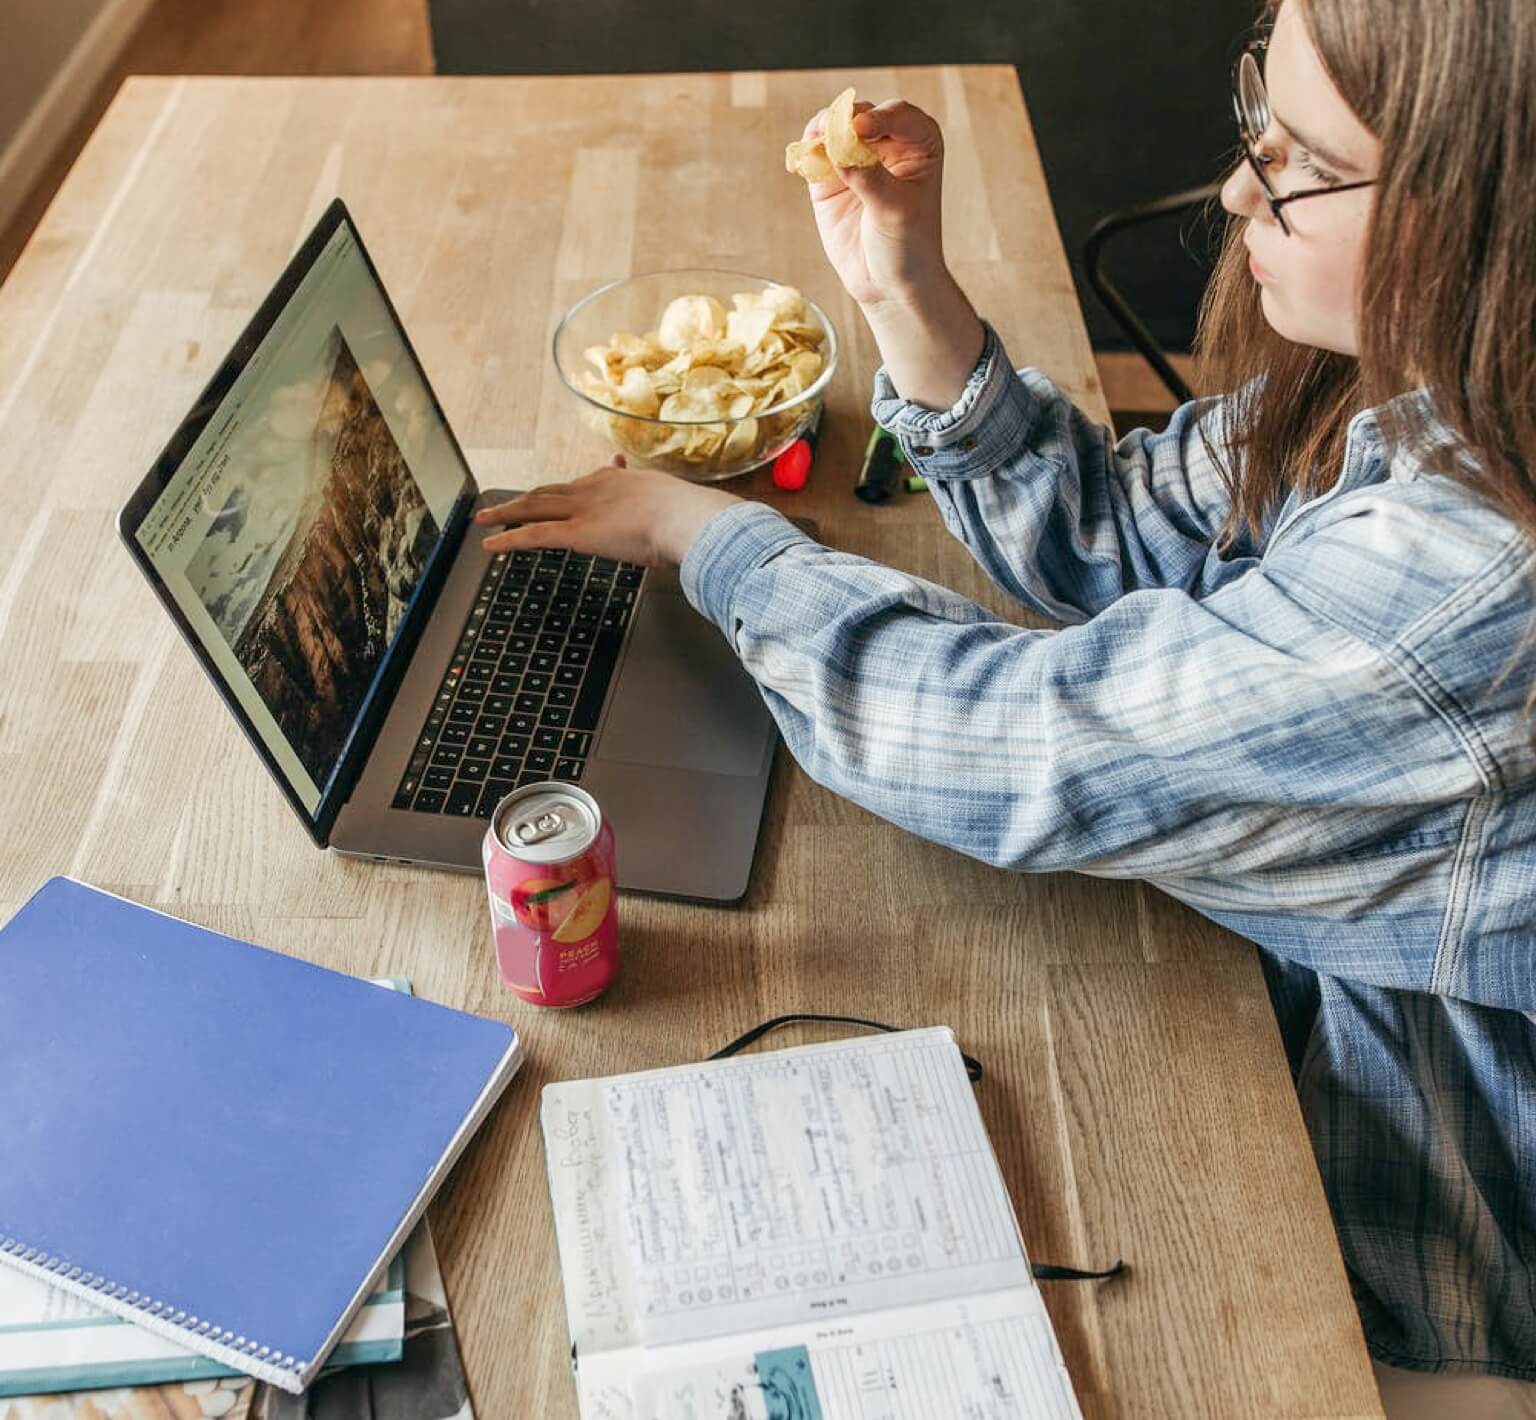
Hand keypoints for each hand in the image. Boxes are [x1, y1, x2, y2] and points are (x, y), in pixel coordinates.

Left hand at [474, 457, 740, 567]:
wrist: (688, 519)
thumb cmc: (694, 521)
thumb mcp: (682, 512)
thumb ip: (677, 519)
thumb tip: (696, 529)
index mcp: (623, 482)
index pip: (590, 480)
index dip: (574, 485)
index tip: (567, 485)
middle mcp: (596, 488)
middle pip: (553, 490)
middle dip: (529, 497)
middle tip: (510, 502)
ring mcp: (583, 509)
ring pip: (535, 506)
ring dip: (508, 512)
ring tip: (485, 518)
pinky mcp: (575, 532)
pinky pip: (534, 534)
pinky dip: (509, 538)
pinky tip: (489, 544)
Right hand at [802, 99, 947, 310]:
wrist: (889, 283)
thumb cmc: (908, 245)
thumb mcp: (896, 211)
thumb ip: (869, 178)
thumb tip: (837, 150)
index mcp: (918, 144)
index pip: (898, 116)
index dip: (879, 117)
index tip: (860, 128)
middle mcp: (887, 143)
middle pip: (862, 115)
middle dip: (845, 121)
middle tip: (830, 132)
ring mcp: (856, 159)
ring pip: (834, 129)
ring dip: (820, 131)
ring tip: (813, 143)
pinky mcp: (829, 178)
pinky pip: (813, 155)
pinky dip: (804, 152)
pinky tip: (799, 160)